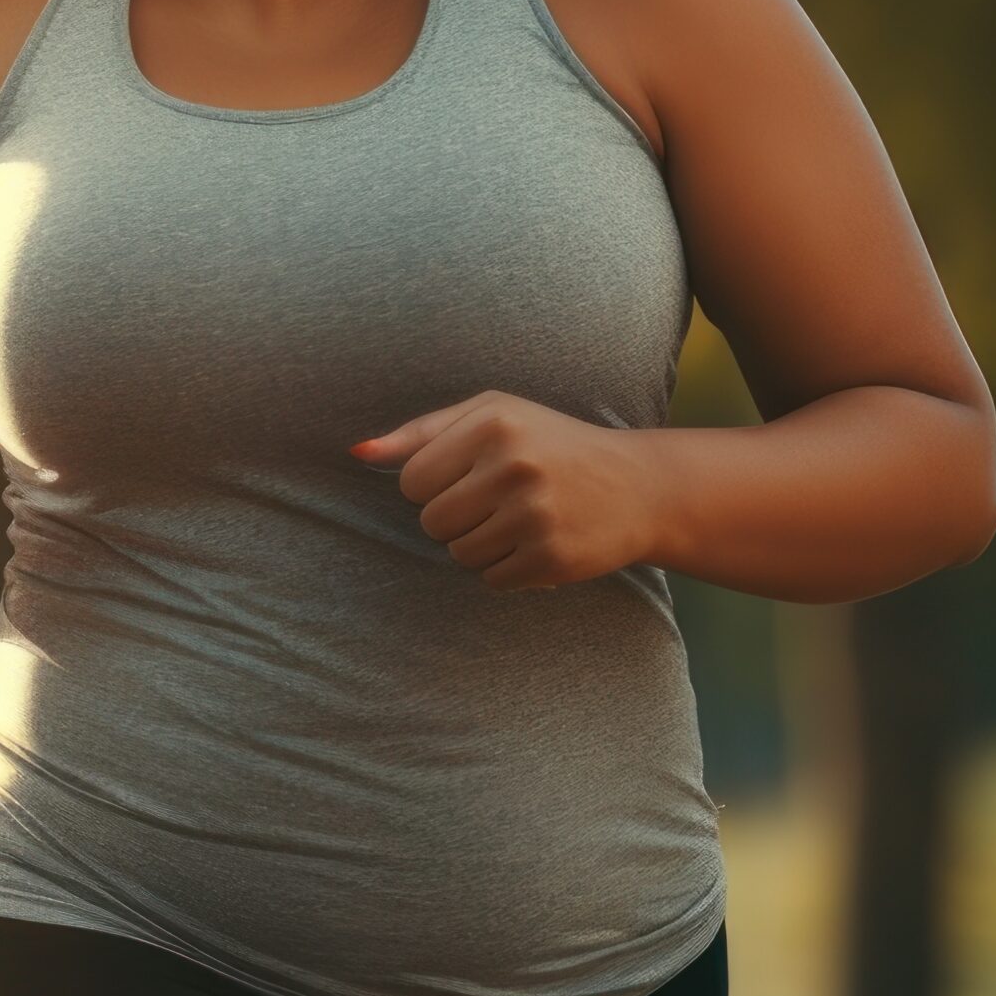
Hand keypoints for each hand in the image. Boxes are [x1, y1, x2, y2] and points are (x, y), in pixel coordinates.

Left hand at [350, 391, 666, 589]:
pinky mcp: (551, 557)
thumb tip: (357, 453)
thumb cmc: (549, 443)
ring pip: (459, 555)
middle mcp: (513, 466)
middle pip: (431, 523)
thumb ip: (420, 433)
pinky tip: (539, 541)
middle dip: (455, 519)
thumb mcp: (490, 415)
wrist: (638, 485)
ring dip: (481, 545)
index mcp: (492, 424)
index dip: (432, 486)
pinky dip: (508, 568)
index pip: (412, 481)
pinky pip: (492, 579)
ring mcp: (534, 515)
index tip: (467, 478)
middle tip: (495, 502)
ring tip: (520, 519)